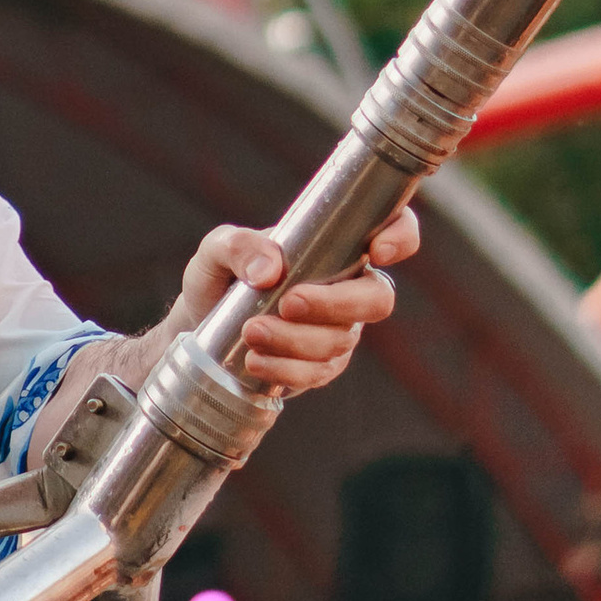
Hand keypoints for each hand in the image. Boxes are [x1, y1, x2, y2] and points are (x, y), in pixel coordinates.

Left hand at [177, 203, 417, 393]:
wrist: (199, 325)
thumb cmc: (220, 275)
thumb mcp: (217, 249)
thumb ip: (239, 246)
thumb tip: (270, 270)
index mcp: (335, 243)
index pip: (392, 228)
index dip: (400, 237)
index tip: (375, 250)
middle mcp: (348, 285)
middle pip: (377, 298)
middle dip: (336, 304)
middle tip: (288, 303)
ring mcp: (339, 329)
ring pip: (340, 340)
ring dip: (296, 340)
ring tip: (252, 332)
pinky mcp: (321, 365)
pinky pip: (318, 372)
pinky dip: (287, 369)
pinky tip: (255, 361)